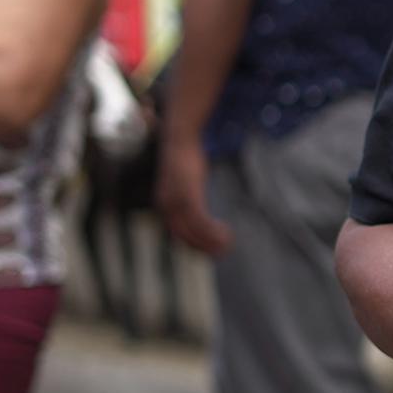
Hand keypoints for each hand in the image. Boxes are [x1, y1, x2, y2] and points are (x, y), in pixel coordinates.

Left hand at [155, 133, 231, 255]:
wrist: (180, 140)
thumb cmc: (184, 160)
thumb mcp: (183, 183)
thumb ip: (186, 198)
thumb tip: (195, 209)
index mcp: (164, 206)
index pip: (178, 234)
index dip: (195, 245)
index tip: (210, 250)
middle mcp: (166, 207)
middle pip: (185, 237)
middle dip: (204, 247)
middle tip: (222, 252)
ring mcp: (176, 202)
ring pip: (194, 231)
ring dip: (211, 241)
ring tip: (228, 243)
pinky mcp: (187, 196)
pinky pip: (200, 220)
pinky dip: (212, 230)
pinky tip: (225, 231)